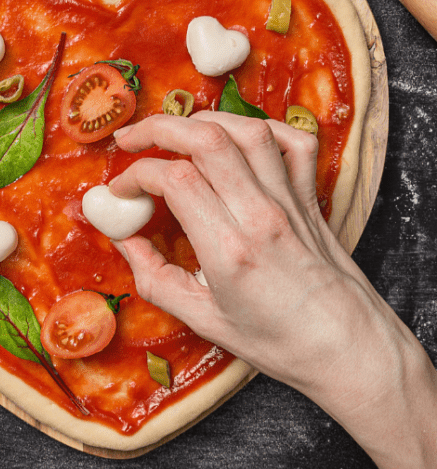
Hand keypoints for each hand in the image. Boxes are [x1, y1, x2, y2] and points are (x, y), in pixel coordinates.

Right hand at [110, 113, 436, 468]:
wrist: (349, 348)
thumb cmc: (278, 342)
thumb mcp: (203, 320)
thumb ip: (155, 277)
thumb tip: (122, 238)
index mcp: (229, 249)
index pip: (174, 179)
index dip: (136, 175)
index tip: (120, 190)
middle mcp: (261, 214)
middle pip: (206, 138)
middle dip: (159, 127)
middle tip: (131, 138)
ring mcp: (290, 199)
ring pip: (246, 129)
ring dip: (203, 120)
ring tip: (176, 132)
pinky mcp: (310, 195)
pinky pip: (292, 141)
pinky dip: (262, 128)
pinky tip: (236, 138)